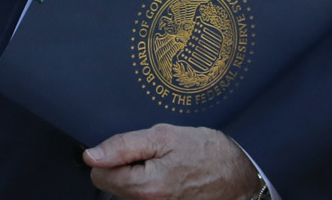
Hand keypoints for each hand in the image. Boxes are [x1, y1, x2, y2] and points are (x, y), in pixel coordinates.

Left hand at [84, 124, 261, 199]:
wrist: (240, 176)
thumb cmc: (205, 152)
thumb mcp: (162, 137)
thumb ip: (122, 146)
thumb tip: (91, 156)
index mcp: (146, 187)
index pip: (99, 176)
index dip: (110, 157)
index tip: (131, 150)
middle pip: (114, 186)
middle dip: (126, 168)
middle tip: (154, 157)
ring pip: (129, 194)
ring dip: (140, 179)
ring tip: (165, 167)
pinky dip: (151, 188)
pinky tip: (170, 179)